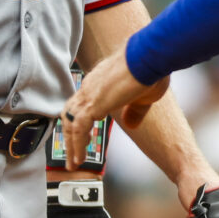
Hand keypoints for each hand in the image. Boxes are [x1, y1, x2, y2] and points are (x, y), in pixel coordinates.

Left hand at [60, 49, 167, 170]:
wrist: (148, 56)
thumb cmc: (149, 69)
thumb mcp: (143, 96)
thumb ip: (134, 111)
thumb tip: (130, 124)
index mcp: (100, 82)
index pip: (82, 102)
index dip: (80, 120)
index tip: (82, 135)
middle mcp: (90, 86)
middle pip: (70, 112)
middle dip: (69, 134)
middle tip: (71, 153)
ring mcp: (89, 93)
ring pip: (70, 122)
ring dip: (70, 144)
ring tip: (73, 162)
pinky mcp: (93, 103)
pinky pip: (78, 129)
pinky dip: (76, 145)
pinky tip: (79, 158)